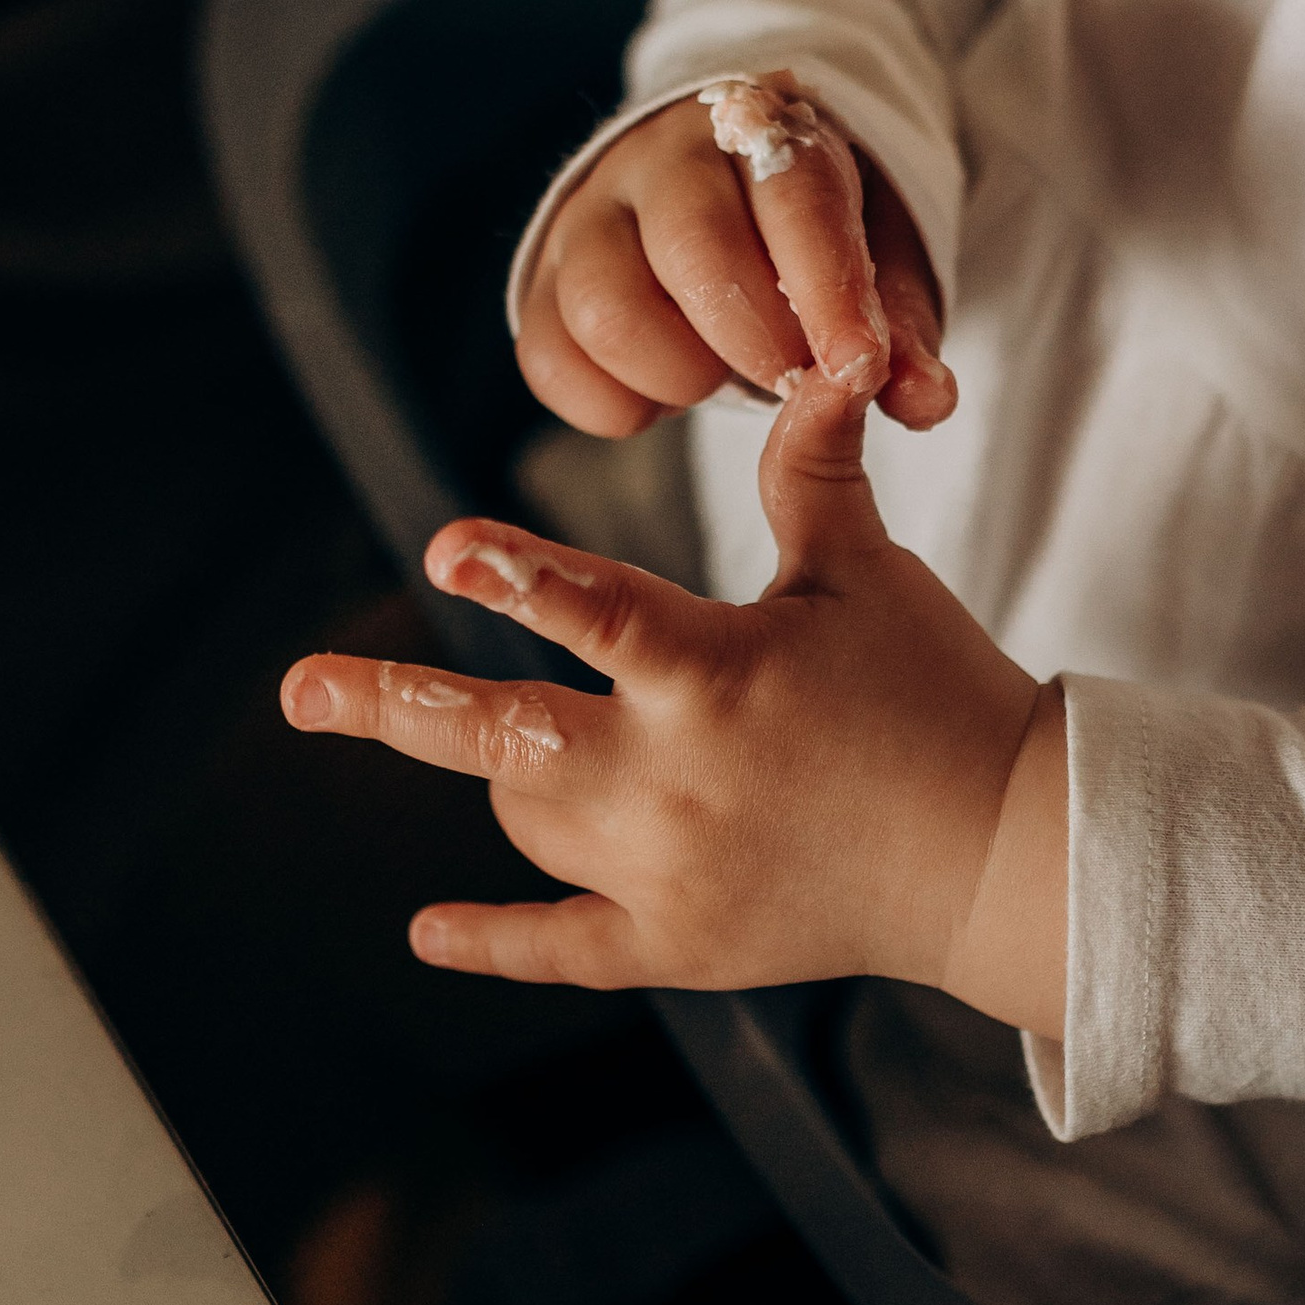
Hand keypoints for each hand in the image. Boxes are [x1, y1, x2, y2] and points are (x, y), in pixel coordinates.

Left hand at [280, 370, 1066, 1025]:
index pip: (596, 613)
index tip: (444, 547)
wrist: (1006, 854)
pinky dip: (494, 941)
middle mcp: (675, 779)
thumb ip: (810, 471)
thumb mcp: (865, 574)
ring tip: (475, 734)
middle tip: (298, 689)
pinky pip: (564, 949)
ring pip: (525, 816)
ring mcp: (669, 871)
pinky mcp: (680, 943)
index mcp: (717, 675)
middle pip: (503, 739)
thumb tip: (825, 354)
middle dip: (395, 706)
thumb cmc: (937, 693)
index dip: (517, 574)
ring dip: (496, 771)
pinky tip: (426, 929)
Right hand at [519, 72, 956, 439]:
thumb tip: (928, 400)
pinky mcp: (538, 281)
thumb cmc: (806, 239)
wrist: (713, 192)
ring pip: (605, 305)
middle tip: (791, 380)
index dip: (828, 289)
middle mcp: (660, 161)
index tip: (860, 368)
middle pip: (691, 244)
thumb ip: (900, 332)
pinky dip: (612, 403)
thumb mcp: (870, 268)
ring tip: (720, 378)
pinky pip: (549, 357)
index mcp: (763, 135)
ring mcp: (587, 218)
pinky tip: (661, 395)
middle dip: (755, 339)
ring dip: (677, 374)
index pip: (794, 200)